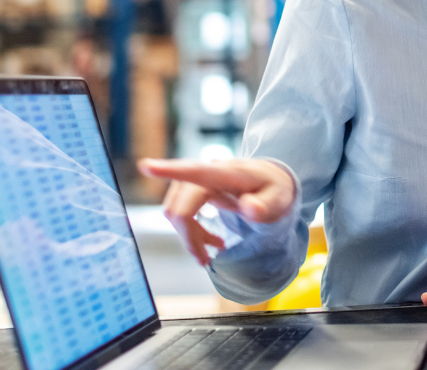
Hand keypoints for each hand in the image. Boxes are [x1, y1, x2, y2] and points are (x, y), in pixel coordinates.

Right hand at [137, 158, 295, 265]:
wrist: (271, 181)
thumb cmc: (275, 189)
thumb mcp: (280, 199)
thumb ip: (266, 206)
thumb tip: (249, 210)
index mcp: (228, 173)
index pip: (196, 172)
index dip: (170, 170)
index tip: (147, 166)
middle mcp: (208, 172)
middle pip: (181, 207)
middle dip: (189, 236)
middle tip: (206, 261)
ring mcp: (198, 180)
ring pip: (176, 211)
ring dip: (189, 235)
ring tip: (213, 251)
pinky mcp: (194, 188)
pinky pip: (180, 211)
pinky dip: (189, 230)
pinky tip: (208, 242)